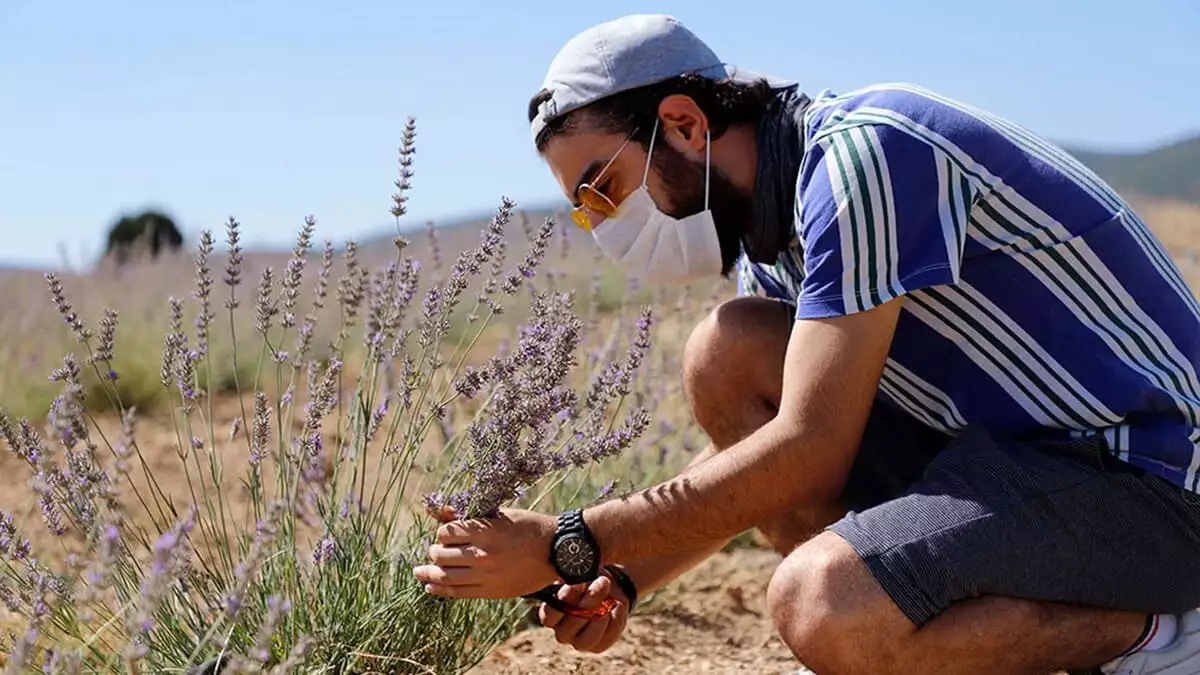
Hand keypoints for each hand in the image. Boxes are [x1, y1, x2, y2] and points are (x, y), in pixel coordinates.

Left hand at [413, 507, 557, 598]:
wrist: (556, 551)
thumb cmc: (529, 527)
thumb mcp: (500, 514)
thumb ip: (469, 516)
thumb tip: (439, 510)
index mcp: (485, 531)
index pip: (446, 533)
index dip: (442, 533)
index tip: (447, 534)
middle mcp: (482, 554)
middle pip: (441, 555)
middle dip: (435, 552)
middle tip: (437, 551)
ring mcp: (486, 575)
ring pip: (445, 576)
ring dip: (430, 572)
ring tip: (421, 572)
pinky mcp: (491, 591)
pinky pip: (457, 593)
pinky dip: (439, 589)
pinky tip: (430, 585)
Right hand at [539, 574, 629, 653]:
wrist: (608, 586)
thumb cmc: (589, 577)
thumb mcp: (582, 572)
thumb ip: (577, 576)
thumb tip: (580, 579)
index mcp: (551, 613)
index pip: (548, 617)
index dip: (563, 601)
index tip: (579, 582)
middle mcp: (561, 630)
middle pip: (567, 630)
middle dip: (587, 604)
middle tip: (602, 583)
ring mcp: (579, 641)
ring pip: (587, 640)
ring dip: (599, 617)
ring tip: (608, 599)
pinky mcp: (598, 645)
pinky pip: (607, 638)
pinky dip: (615, 620)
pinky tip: (617, 605)